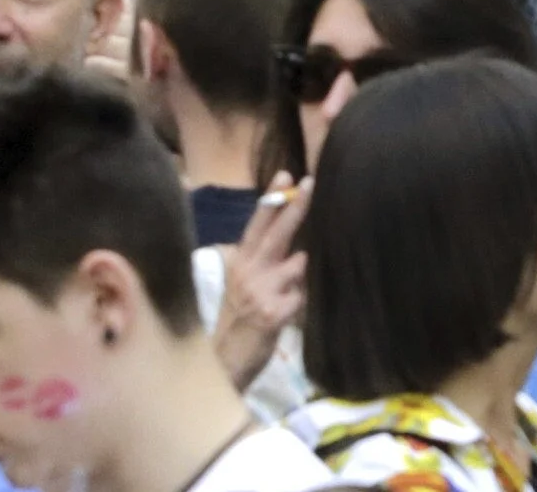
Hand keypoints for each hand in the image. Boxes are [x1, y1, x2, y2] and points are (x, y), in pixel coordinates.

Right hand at [214, 180, 308, 386]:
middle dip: (295, 207)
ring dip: (305, 271)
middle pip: (276, 234)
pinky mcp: (273, 314)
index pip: (256, 226)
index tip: (286, 174)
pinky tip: (292, 312)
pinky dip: (304, 301)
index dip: (271, 200)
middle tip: (311, 183)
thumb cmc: (239, 321)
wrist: (225, 362)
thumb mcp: (243, 286)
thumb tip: (298, 243)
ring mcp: (259, 293)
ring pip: (297, 264)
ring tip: (296, 285)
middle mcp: (247, 273)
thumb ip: (264, 262)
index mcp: (240, 264)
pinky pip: (302, 297)